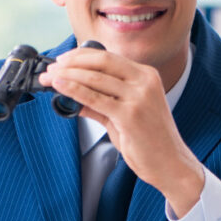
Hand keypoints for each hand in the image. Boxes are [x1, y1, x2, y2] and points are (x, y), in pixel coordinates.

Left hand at [40, 47, 204, 216]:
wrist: (171, 164)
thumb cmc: (151, 140)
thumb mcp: (124, 115)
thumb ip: (101, 103)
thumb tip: (74, 96)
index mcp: (146, 75)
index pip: (108, 57)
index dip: (81, 56)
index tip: (62, 61)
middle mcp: (145, 81)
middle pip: (100, 62)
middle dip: (70, 63)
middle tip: (50, 70)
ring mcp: (139, 97)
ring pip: (95, 78)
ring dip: (67, 76)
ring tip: (50, 79)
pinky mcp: (130, 115)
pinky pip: (95, 98)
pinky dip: (74, 90)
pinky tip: (60, 88)